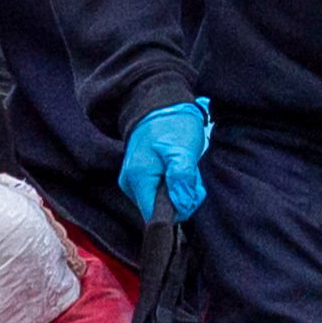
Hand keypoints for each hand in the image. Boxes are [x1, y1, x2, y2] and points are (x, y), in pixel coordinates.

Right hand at [120, 101, 209, 222]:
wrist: (161, 105)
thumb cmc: (173, 126)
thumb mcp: (183, 150)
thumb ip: (182, 179)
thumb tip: (180, 206)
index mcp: (138, 178)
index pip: (155, 216)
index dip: (177, 211)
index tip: (189, 192)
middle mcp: (130, 184)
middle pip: (159, 211)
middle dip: (181, 199)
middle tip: (191, 175)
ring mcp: (132, 182)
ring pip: (160, 203)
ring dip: (179, 192)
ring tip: (184, 168)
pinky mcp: (138, 179)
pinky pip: (158, 194)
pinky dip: (172, 186)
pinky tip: (176, 170)